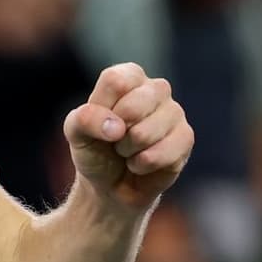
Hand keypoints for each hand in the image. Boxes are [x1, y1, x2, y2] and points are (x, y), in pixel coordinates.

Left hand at [63, 63, 194, 211]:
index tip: (100, 122)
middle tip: (115, 140)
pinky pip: (160, 154)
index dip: (102, 109)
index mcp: (129, 77)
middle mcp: (156, 89)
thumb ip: (84, 119)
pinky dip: (142, 165)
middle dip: (116, 133)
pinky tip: (141, 163)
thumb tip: (116, 127)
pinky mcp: (186, 138)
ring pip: (145, 133)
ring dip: (128, 151)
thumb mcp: (75, 132)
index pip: (116, 81)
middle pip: (134, 106)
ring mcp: (175, 112)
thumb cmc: (94, 149)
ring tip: (127, 151)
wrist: (111, 184)